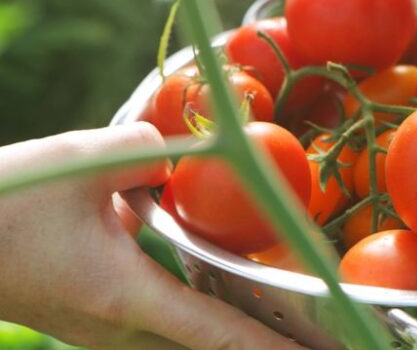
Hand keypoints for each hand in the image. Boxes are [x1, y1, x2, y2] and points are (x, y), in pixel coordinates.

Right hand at [0, 123, 296, 348]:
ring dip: (224, 333)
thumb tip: (195, 151)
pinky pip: (156, 331)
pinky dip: (196, 321)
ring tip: (281, 326)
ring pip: (180, 342)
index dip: (273, 348)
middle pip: (207, 347)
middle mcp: (116, 329)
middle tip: (319, 337)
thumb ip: (150, 152)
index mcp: (125, 297)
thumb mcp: (82, 160)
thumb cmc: (4, 202)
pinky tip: (218, 294)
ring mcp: (99, 333)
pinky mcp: (87, 323)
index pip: (218, 333)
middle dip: (262, 343)